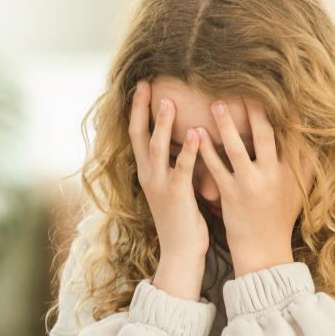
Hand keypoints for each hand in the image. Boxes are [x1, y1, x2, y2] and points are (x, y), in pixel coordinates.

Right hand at [129, 80, 206, 300]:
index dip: (138, 110)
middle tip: (146, 84)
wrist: (180, 252)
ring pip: (157, 148)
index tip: (142, 86)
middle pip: (139, 136)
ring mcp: (160, 185)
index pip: (137, 135)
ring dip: (162, 124)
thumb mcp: (173, 186)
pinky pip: (182, 168)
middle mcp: (148, 175)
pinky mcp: (176, 195)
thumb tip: (184, 139)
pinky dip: (189, 149)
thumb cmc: (181, 218)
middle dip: (142, 109)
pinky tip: (197, 132)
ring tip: (168, 101)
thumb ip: (174, 163)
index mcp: (146, 172)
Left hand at [196, 98, 312, 277]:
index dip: (285, 111)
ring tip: (215, 103)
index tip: (279, 88)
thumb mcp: (299, 192)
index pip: (292, 134)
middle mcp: (273, 176)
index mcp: (291, 172)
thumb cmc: (280, 218)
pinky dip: (206, 149)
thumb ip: (305, 165)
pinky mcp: (230, 195)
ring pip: (237, 148)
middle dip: (255, 109)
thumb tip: (311, 137)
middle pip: (265, 135)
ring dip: (226, 124)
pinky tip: (196, 133)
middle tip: (243, 85)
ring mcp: (250, 185)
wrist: (264, 251)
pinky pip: (215, 167)